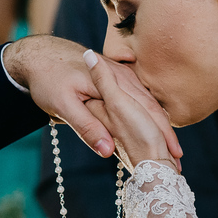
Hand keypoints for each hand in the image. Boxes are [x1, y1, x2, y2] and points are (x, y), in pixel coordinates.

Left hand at [3, 35, 181, 161]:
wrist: (40, 56)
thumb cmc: (49, 81)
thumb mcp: (64, 106)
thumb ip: (87, 127)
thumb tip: (107, 152)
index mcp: (116, 82)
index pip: (149, 111)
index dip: (163, 135)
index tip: (172, 158)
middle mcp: (124, 77)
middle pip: (153, 108)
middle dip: (166, 134)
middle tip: (177, 161)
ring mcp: (122, 77)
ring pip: (148, 104)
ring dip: (160, 127)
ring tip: (170, 152)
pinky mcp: (117, 80)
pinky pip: (138, 100)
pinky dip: (148, 117)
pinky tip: (153, 132)